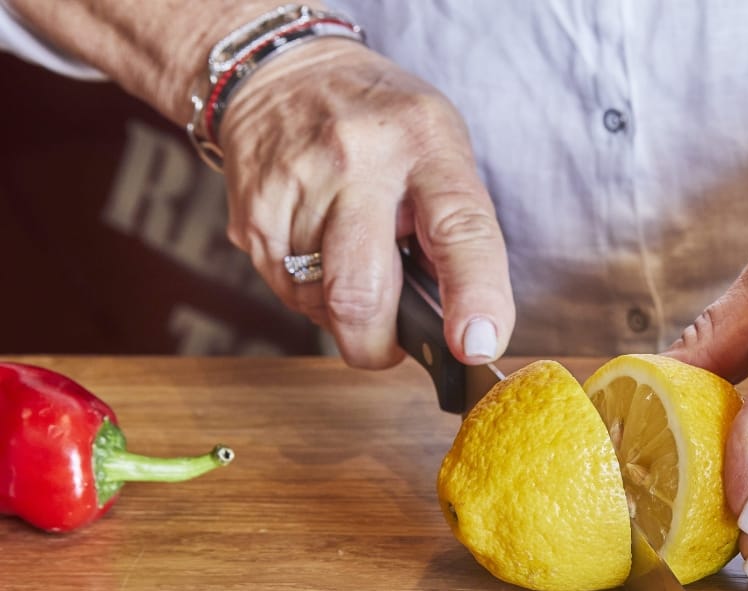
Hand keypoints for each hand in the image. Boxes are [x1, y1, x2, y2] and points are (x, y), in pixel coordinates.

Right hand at [218, 39, 513, 367]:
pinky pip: (286, 291)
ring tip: (354, 264)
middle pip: (362, 293)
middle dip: (379, 344)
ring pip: (318, 304)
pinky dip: (310, 295)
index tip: (479, 344)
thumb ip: (458, 232)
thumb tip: (465, 326)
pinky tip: (320, 254)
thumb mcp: (441, 151)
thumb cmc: (385, 127)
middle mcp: (358, 161)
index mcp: (425, 146)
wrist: (285, 73)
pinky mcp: (252, 213)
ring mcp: (297, 186)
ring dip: (343, 314)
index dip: (474, 296)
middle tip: (394, 343)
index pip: (460, 230)